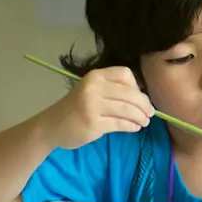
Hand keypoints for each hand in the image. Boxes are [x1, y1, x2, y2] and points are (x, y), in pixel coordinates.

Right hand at [39, 67, 154, 149]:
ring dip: (140, 117)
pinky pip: (120, 124)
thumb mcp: (92, 91)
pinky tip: (135, 128)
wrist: (52, 126)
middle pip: (130, 93)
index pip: (125, 74)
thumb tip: (143, 99)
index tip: (139, 97)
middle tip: (150, 113)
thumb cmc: (76, 108)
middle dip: (144, 104)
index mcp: (95, 76)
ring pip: (127, 109)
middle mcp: (93, 87)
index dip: (137, 86)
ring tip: (145, 122)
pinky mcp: (93, 124)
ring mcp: (92, 105)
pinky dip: (131, 126)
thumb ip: (113, 90)